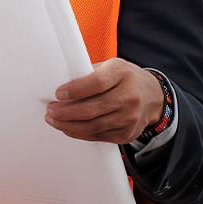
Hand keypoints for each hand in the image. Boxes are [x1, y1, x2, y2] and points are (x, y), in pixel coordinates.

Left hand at [45, 58, 163, 143]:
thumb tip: (59, 82)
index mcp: (122, 74)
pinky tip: (68, 128)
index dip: (75, 90)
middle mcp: (129, 96)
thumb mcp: (111, 67)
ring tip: (54, 120)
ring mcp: (130, 117)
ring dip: (68, 125)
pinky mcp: (127, 134)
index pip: (96, 84)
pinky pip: (97, 136)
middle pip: (91, 109)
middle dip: (65, 112)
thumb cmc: (124, 79)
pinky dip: (79, 133)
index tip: (58, 94)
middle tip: (50, 110)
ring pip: (92, 126)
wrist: (151, 96)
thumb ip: (89, 74)